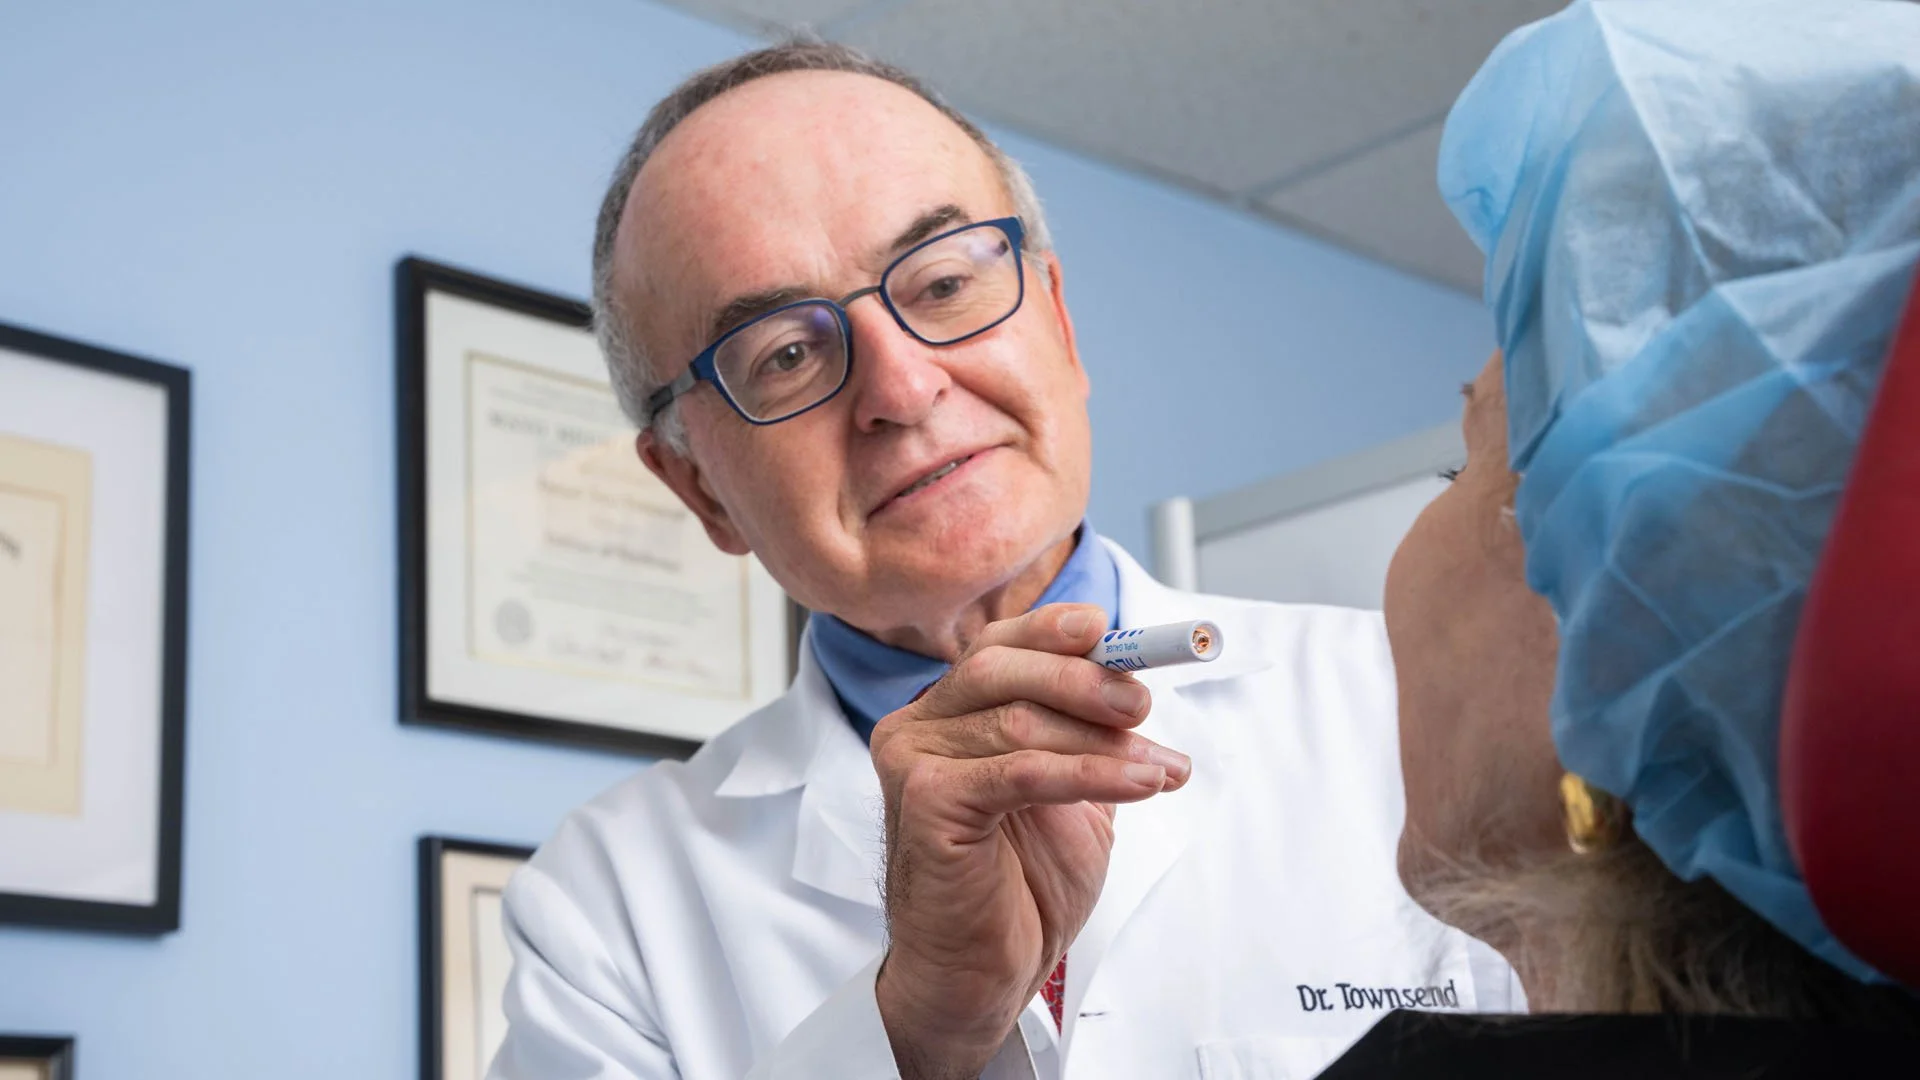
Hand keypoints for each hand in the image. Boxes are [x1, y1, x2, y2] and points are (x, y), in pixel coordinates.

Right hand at [869, 603, 1191, 1078]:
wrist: (981, 973)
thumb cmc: (1019, 885)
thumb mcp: (1069, 792)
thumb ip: (1087, 736)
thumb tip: (1138, 683)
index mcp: (946, 713)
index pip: (998, 646)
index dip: (1055, 631)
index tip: (1114, 634)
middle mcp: (917, 726)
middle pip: (1001, 666)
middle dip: (1084, 679)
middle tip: (1143, 706)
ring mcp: (913, 761)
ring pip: (1018, 720)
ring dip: (1104, 742)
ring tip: (1160, 768)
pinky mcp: (926, 803)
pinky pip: (1021, 772)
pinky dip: (1090, 773)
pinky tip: (1139, 785)